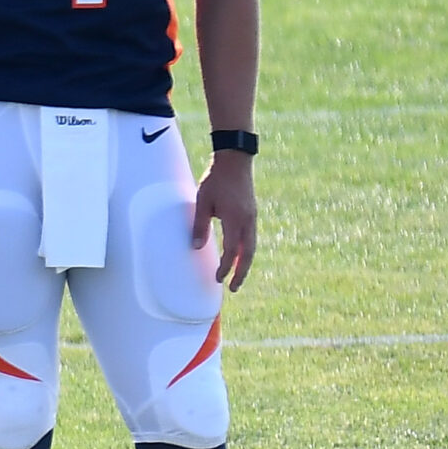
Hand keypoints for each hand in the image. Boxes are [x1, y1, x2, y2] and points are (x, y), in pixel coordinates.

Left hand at [191, 156, 255, 291]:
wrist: (235, 160)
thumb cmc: (216, 179)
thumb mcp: (202, 201)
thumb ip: (199, 225)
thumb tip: (195, 248)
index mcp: (236, 220)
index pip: (232, 251)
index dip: (225, 267)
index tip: (218, 279)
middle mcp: (248, 221)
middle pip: (247, 254)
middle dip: (241, 272)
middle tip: (234, 288)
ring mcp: (252, 217)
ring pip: (251, 246)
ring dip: (245, 263)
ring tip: (237, 276)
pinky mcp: (252, 212)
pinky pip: (251, 237)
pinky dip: (246, 250)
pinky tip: (239, 255)